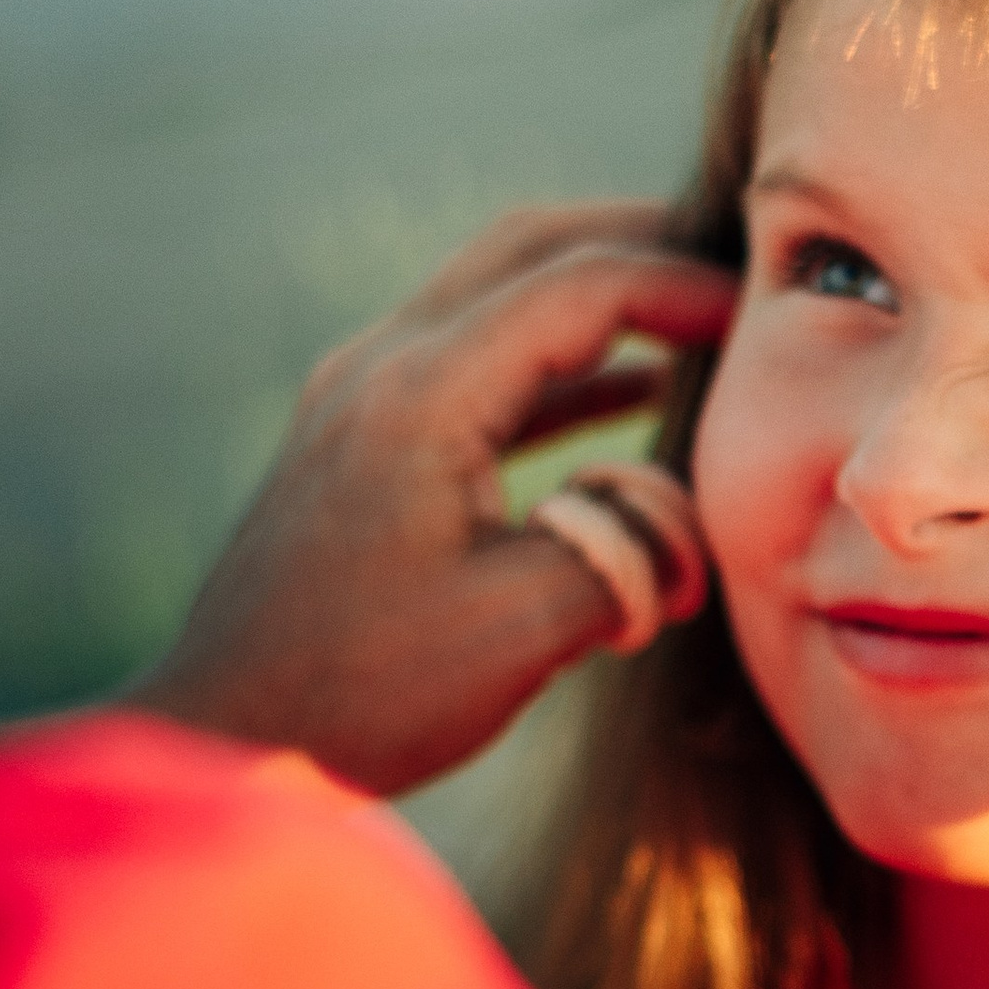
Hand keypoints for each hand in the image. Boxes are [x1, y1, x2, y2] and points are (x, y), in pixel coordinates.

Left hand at [131, 201, 734, 794]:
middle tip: (736, 263)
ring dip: (596, 302)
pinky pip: (476, 368)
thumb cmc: (361, 697)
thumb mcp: (522, 630)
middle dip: (639, 243)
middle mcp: (381, 368)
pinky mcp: (359, 444)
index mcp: (422, 394)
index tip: (764, 314)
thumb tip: (683, 516)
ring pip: (497, 300)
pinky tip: (631, 400)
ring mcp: (361, 399)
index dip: (684, 288)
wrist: (223, 744)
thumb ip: (624, 551)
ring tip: (699, 320)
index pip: (580, 289)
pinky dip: (559, 369)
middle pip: (527, 249)